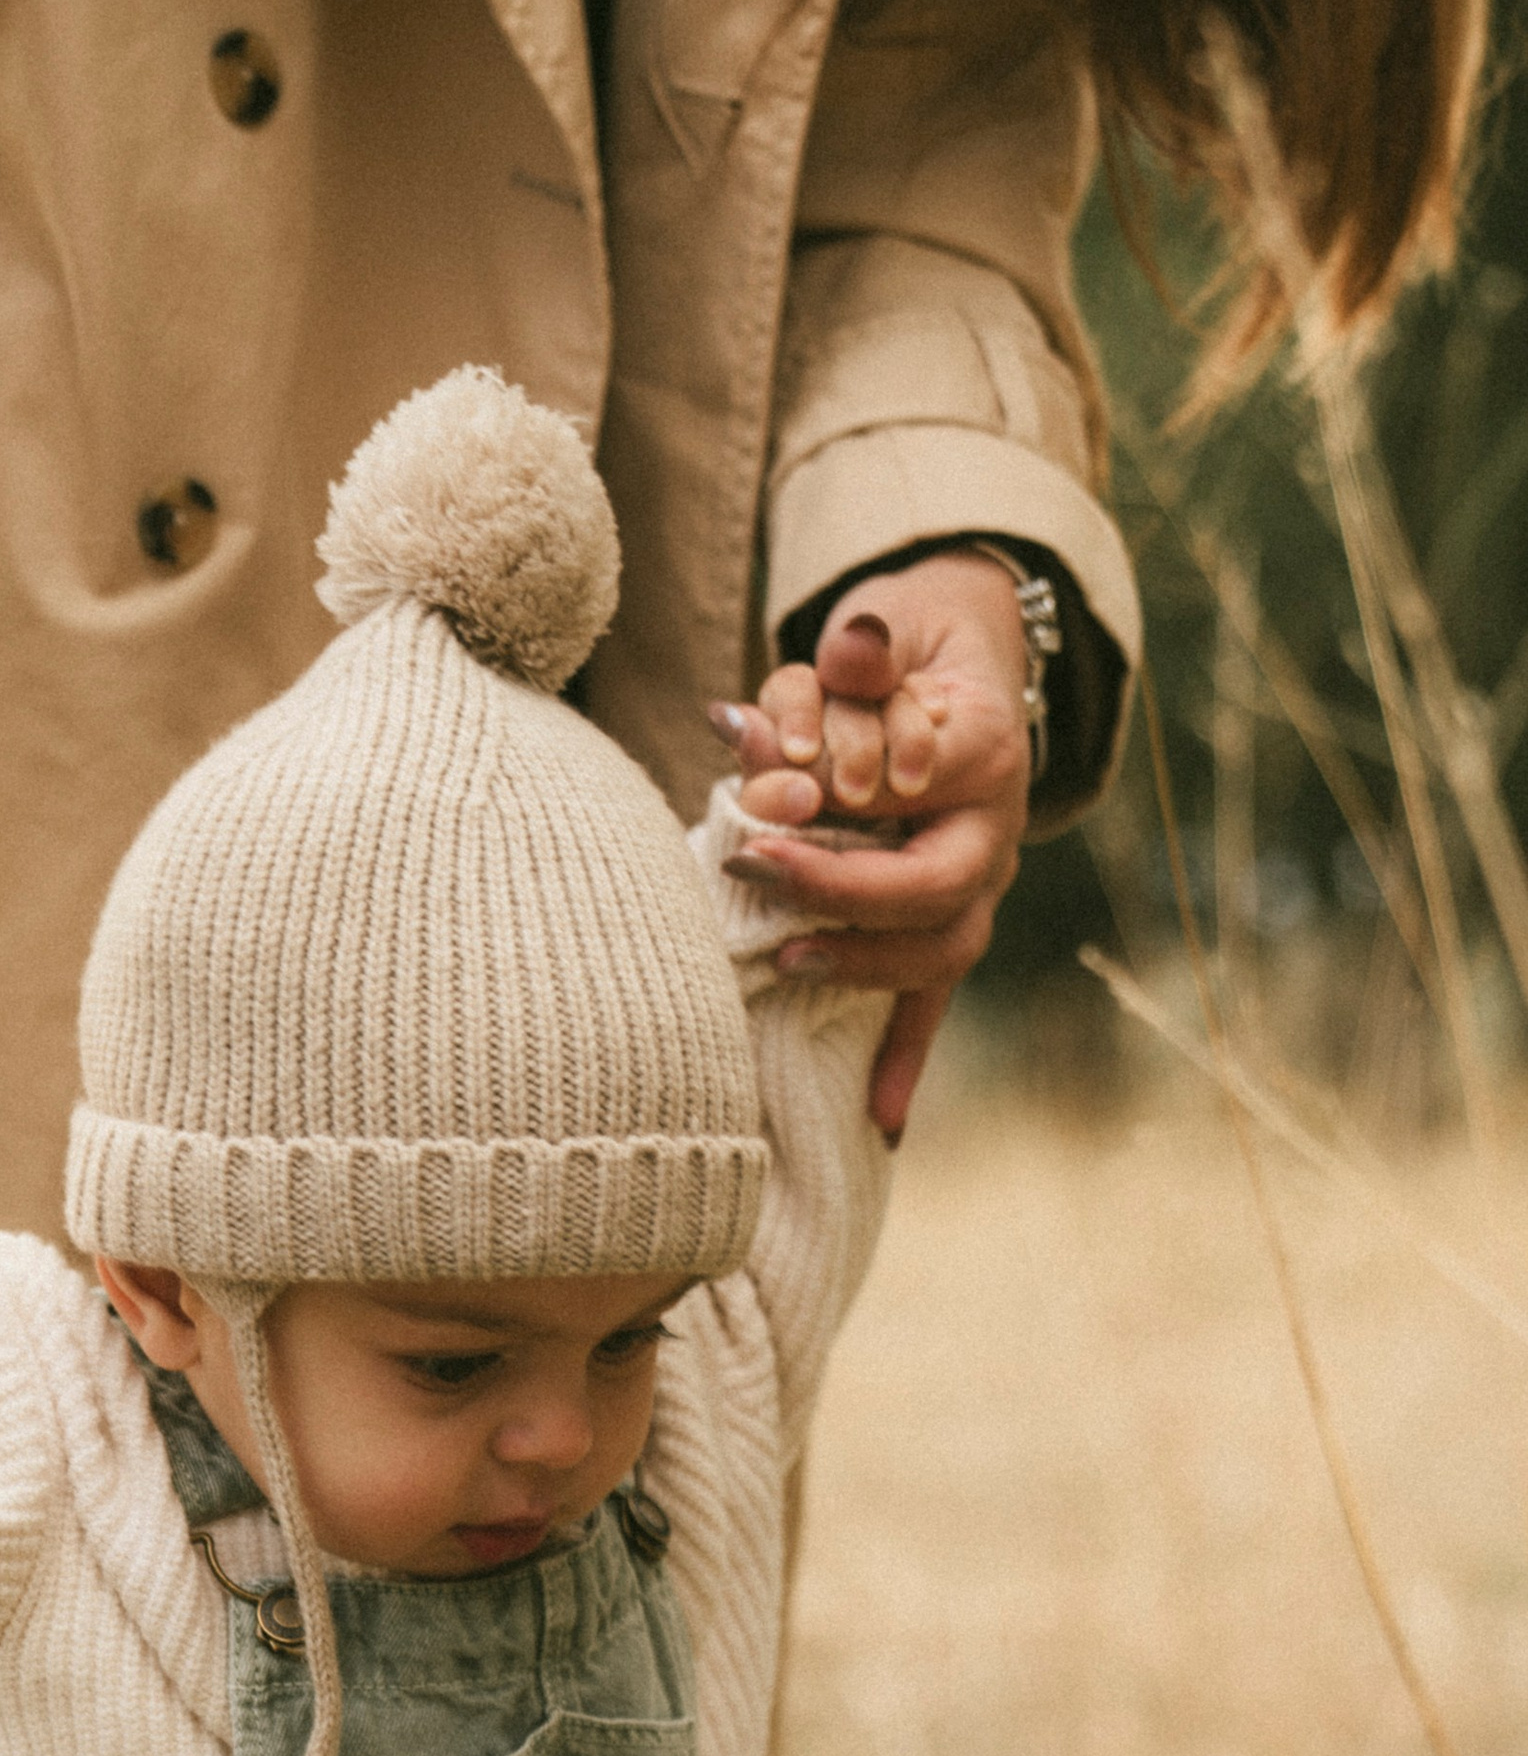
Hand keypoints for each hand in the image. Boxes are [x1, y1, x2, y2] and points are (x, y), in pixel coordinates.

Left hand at [710, 552, 1032, 1142]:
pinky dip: (904, 1062)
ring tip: (790, 959)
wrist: (954, 672)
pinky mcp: (949, 927)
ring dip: (864, 963)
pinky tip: (879, 1126)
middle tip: (757, 866)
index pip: (924, 772)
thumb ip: (860, 647)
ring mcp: (980, 889)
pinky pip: (930, 1004)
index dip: (851, 779)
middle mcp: (996, 828)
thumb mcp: (879, 629)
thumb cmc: (900, 658)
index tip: (777, 786)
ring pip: (940, 949)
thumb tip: (845, 652)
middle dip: (842, 883)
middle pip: (934, 881)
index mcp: (985, 746)